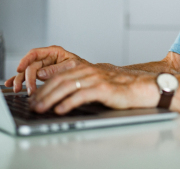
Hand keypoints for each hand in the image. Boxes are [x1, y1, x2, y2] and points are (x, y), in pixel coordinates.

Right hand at [4, 46, 90, 95]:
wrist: (89, 76)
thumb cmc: (83, 68)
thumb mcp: (73, 66)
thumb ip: (56, 69)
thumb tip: (40, 73)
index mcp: (54, 52)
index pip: (35, 53)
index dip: (26, 60)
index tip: (20, 68)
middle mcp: (46, 59)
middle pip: (30, 65)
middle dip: (27, 78)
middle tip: (29, 90)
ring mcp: (42, 67)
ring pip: (26, 72)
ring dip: (19, 80)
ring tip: (17, 89)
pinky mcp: (41, 76)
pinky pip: (27, 77)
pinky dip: (19, 80)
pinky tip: (10, 84)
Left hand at [29, 62, 159, 113]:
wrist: (146, 87)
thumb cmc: (125, 89)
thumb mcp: (101, 84)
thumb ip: (85, 86)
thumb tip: (67, 97)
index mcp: (88, 69)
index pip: (60, 75)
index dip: (44, 87)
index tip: (34, 97)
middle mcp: (90, 71)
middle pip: (60, 80)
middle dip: (43, 93)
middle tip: (32, 105)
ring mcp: (97, 78)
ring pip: (67, 87)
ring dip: (50, 99)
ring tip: (41, 109)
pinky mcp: (104, 88)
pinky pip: (81, 95)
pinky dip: (68, 103)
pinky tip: (60, 110)